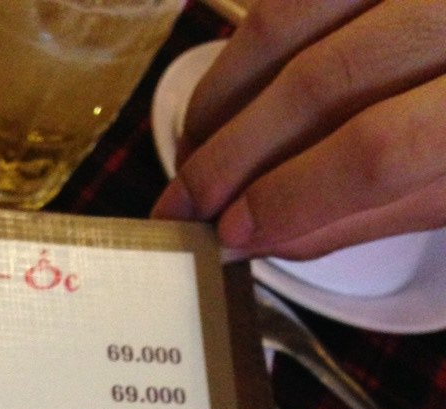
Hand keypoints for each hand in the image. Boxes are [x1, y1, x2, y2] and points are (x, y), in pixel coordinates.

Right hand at [151, 0, 445, 258]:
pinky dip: (250, 38)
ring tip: (192, 150)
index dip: (291, 196)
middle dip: (236, 153)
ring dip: (226, 90)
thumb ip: (364, 210)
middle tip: (184, 204)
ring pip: (292, 14)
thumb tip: (258, 233)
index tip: (230, 233)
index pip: (378, 150)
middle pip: (324, 80)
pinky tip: (229, 88)